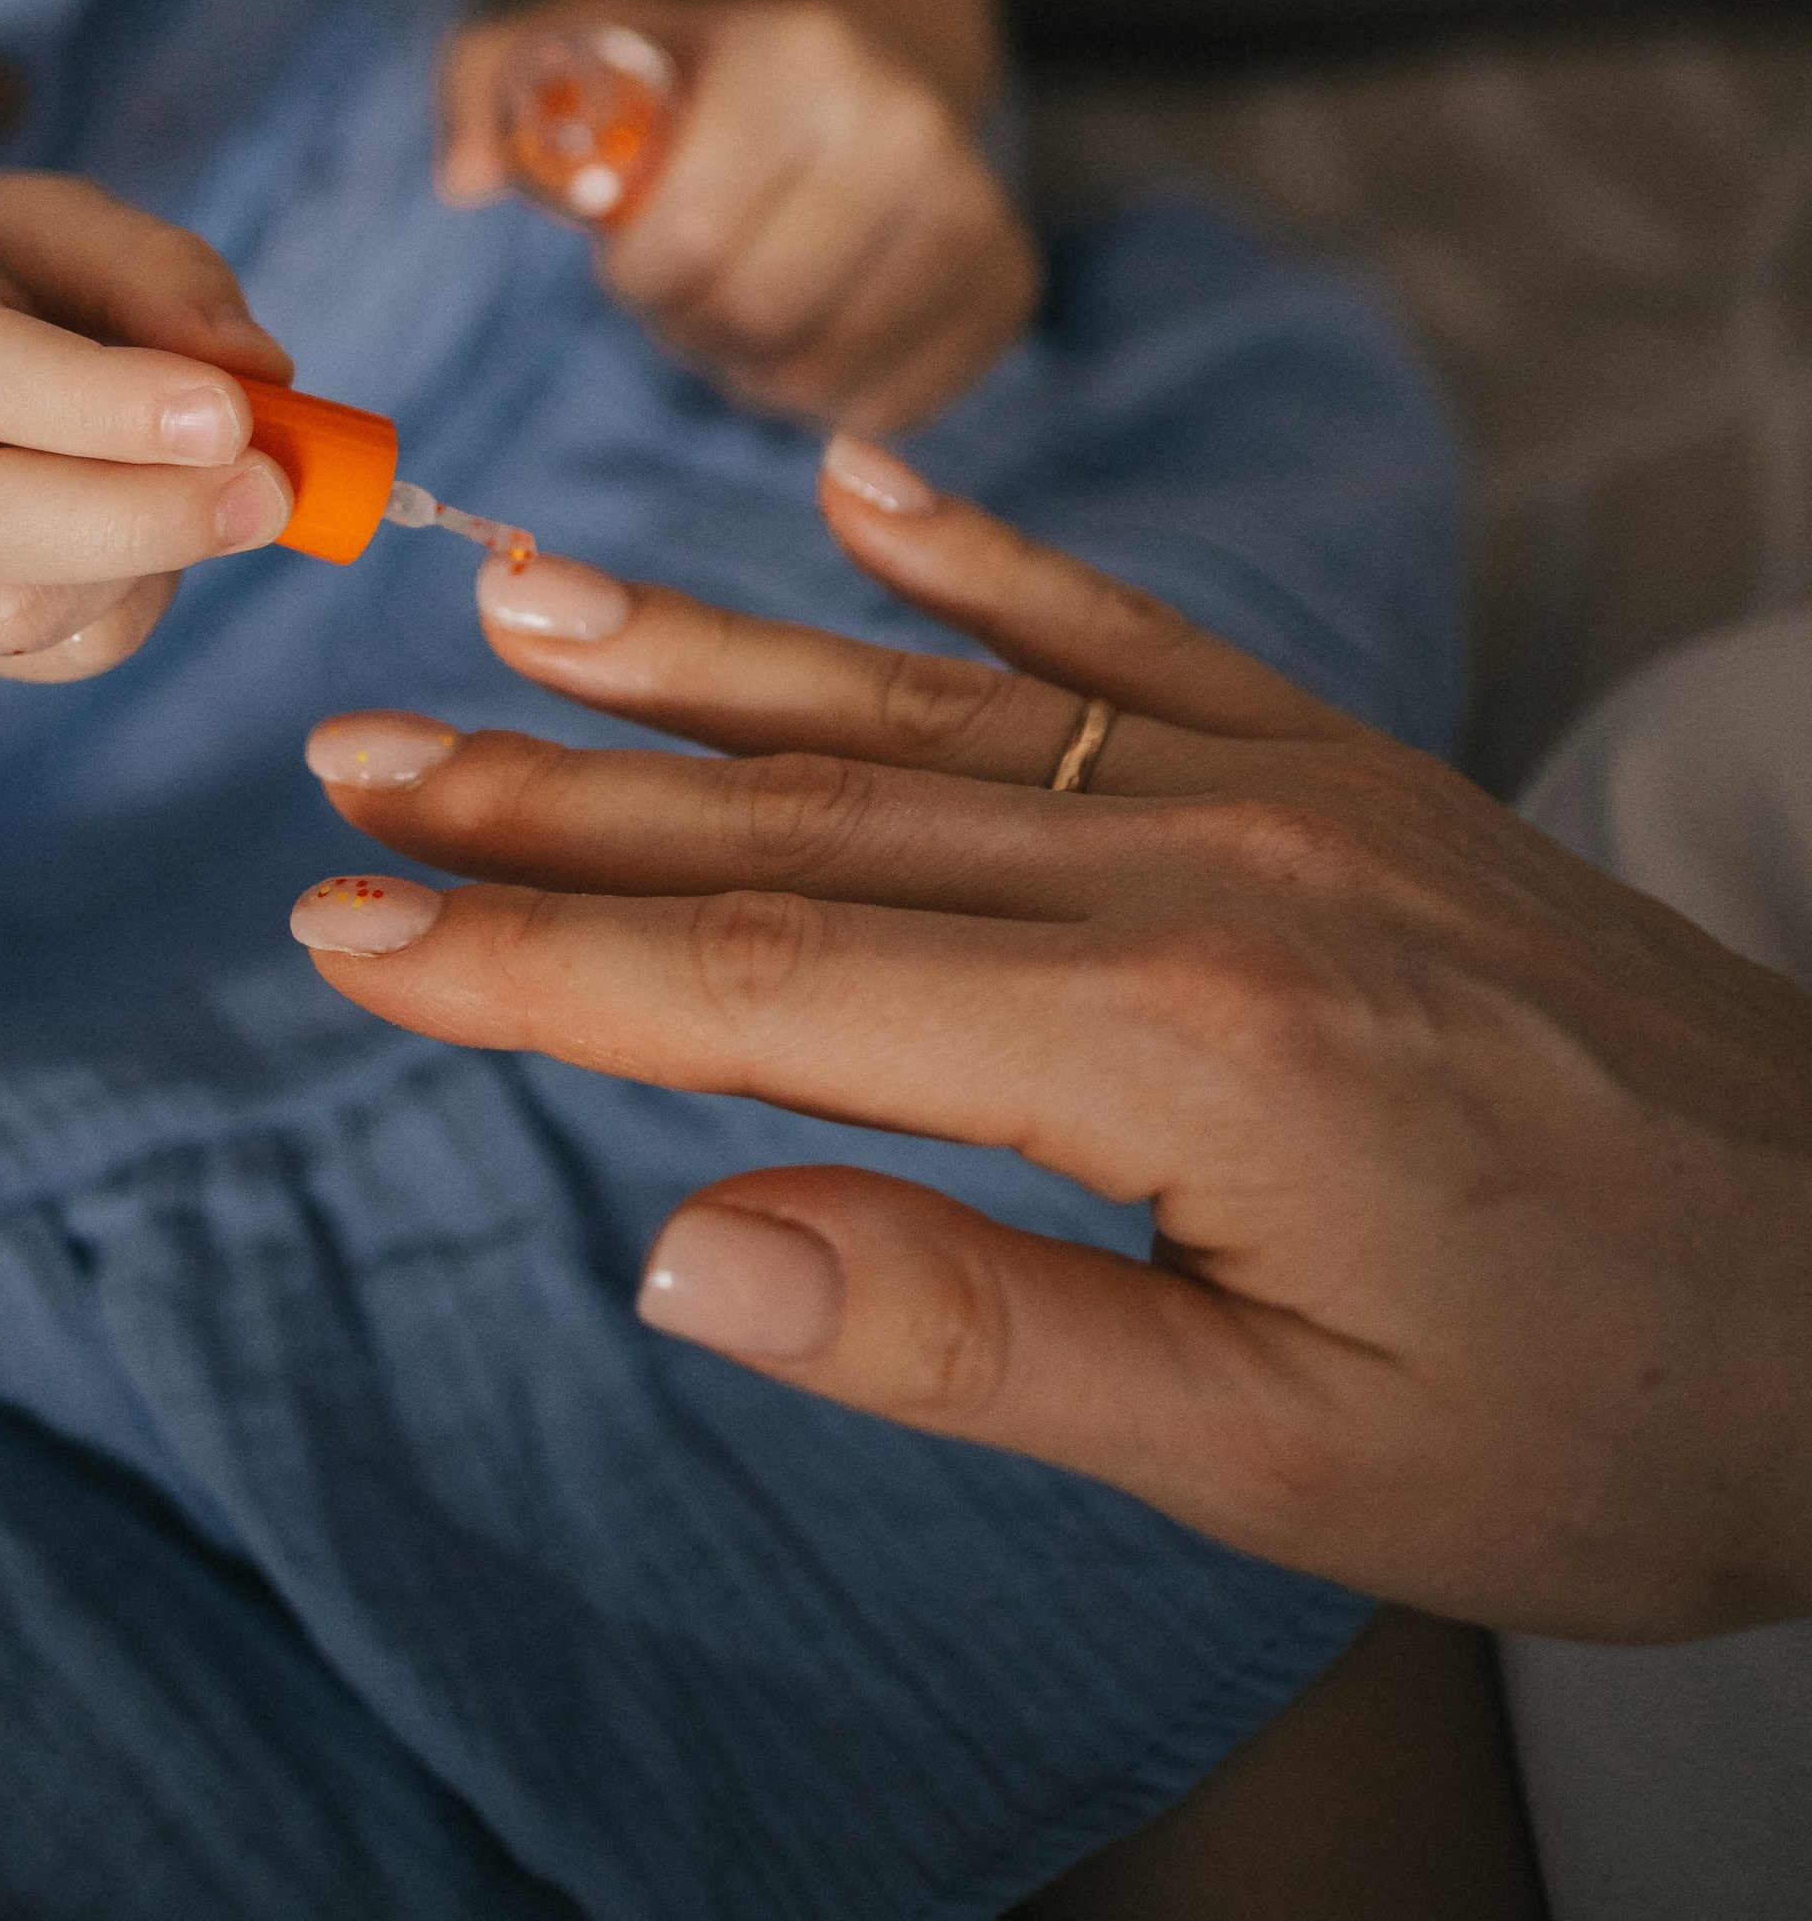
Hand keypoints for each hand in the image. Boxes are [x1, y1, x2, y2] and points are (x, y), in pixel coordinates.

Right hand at [0, 173, 294, 678]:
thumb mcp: (69, 224)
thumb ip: (167, 282)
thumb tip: (259, 377)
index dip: (101, 407)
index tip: (232, 418)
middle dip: (138, 515)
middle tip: (270, 490)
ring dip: (144, 566)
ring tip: (217, 497)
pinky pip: (31, 657)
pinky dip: (124, 607)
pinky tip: (154, 541)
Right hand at [287, 450, 1811, 1641]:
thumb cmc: (1607, 1418)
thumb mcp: (1284, 1454)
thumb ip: (971, 1331)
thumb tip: (673, 1243)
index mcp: (1164, 1038)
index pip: (761, 980)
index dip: (530, 959)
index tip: (336, 926)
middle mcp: (1199, 858)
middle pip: (799, 817)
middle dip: (550, 795)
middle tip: (341, 750)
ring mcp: (1278, 781)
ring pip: (920, 702)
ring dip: (700, 658)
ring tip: (514, 604)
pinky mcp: (1348, 763)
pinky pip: (1119, 630)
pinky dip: (972, 558)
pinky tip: (855, 488)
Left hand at [438, 0, 1035, 432]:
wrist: (870, 60)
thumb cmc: (698, 74)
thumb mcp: (581, 45)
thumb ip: (487, 88)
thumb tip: (460, 180)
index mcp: (801, 54)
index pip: (687, 240)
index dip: (632, 277)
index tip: (628, 252)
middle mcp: (909, 123)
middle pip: (754, 317)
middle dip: (686, 326)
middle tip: (679, 291)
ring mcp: (978, 206)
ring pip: (819, 377)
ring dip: (747, 371)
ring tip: (738, 306)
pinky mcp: (1010, 284)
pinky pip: (887, 409)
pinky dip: (822, 398)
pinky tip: (806, 330)